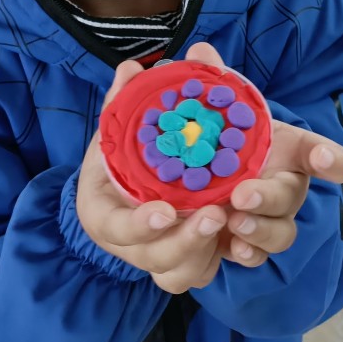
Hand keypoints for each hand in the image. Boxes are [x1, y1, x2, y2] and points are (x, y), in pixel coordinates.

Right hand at [77, 50, 230, 293]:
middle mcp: (129, 244)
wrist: (122, 184)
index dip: (139, 225)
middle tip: (215, 213)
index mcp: (103, 212)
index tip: (165, 210)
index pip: (115, 227)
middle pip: (155, 258)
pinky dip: (218, 258)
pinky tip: (239, 238)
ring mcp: (157, 256)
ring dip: (205, 251)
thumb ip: (123, 99)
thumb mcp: (117, 126)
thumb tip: (131, 67)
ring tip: (231, 220)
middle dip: (185, 240)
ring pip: (180, 274)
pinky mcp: (185, 261)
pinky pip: (199, 273)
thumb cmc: (120, 154)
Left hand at [183, 44, 342, 269]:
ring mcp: (268, 219)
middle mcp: (284, 187)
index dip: (330, 159)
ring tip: (233, 220)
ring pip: (280, 234)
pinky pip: (255, 256)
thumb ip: (210, 81)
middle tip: (241, 193)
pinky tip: (230, 247)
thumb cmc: (220, 139)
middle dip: (271, 197)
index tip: (331, 163)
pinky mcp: (246, 244)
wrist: (198, 177)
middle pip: (292, 196)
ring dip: (260, 229)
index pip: (317, 153)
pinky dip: (246, 254)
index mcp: (284, 151)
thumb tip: (199, 51)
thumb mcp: (213, 109)